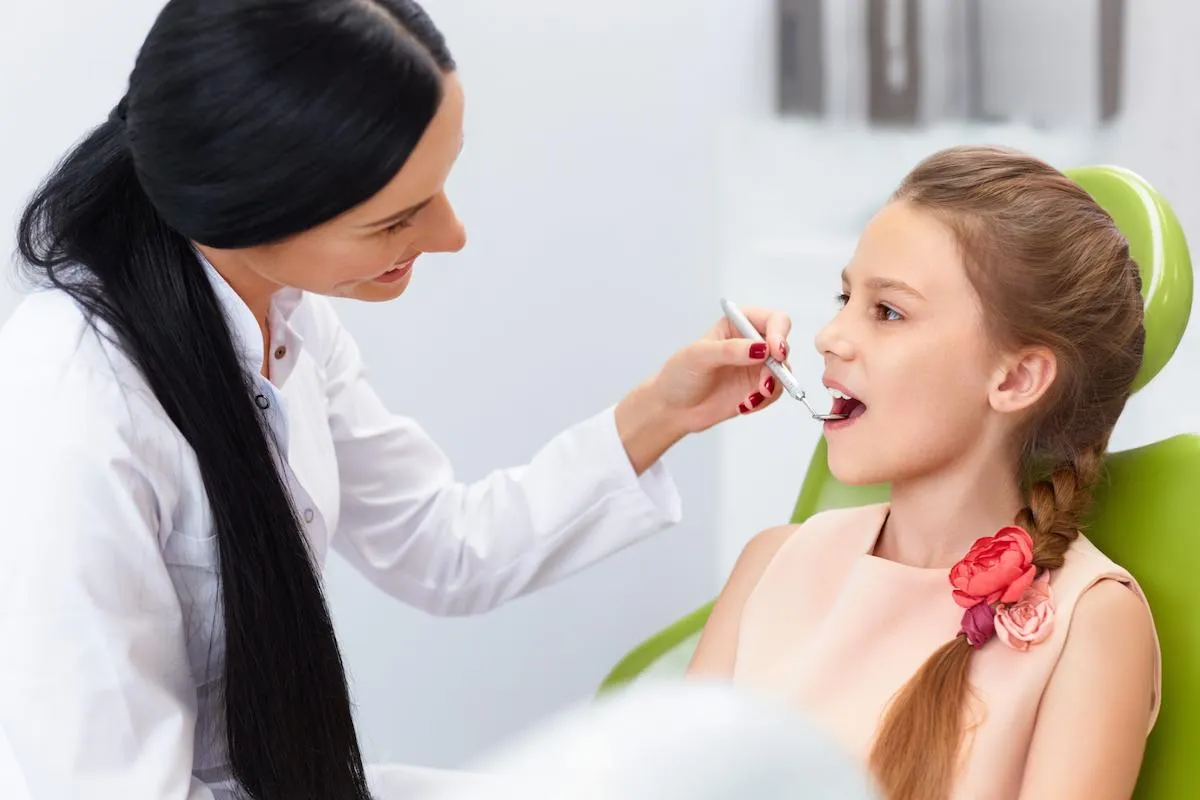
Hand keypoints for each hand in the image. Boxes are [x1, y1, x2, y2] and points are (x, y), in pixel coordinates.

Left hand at [651, 306, 791, 432]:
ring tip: (750, 399)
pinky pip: (774, 392)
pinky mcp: (757, 389)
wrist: (673, 409)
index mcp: (738, 324)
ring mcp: (756, 367)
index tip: (774, 352)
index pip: (773, 320)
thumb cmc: (680, 375)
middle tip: (764, 383)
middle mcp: (751, 343)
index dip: (779, 334)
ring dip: (772, 386)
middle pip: (783, 346)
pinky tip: (743, 405)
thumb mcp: (699, 356)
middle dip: (778, 366)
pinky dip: (764, 400)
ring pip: (783, 371)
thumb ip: (730, 350)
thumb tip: (760, 348)